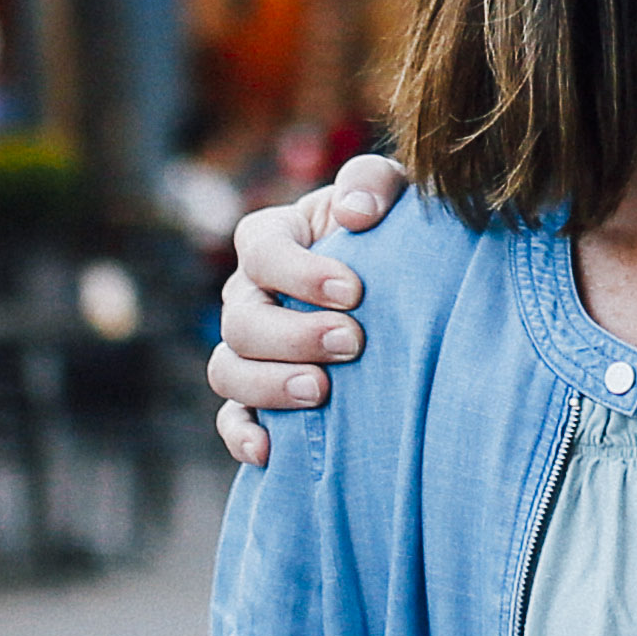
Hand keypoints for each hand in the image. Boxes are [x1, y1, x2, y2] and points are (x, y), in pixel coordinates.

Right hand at [204, 156, 412, 468]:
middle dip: (294, 335)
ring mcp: (248, 350)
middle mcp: (249, 294)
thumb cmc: (394, 231)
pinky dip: (243, 436)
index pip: (260, 251)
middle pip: (240, 320)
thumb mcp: (392, 192)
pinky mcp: (258, 396)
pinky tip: (271, 452)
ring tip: (323, 391)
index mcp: (272, 238)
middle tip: (353, 342)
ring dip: (269, 385)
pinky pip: (232, 420)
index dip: (299, 272)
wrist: (409, 287)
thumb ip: (372, 183)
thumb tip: (355, 214)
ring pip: (227, 371)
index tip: (354, 290)